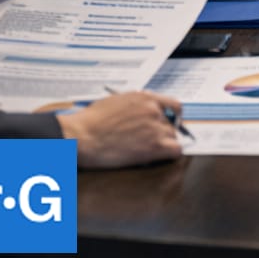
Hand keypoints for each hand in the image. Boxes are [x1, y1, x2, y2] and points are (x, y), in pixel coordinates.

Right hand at [57, 91, 184, 168]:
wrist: (82, 136)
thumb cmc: (90, 121)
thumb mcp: (114, 102)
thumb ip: (134, 106)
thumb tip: (139, 113)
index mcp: (144, 98)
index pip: (173, 105)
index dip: (173, 117)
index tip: (170, 124)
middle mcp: (154, 110)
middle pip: (171, 124)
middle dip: (162, 134)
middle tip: (148, 144)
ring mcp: (156, 127)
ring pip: (173, 138)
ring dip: (163, 145)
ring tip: (147, 153)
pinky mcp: (155, 145)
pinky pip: (175, 150)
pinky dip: (169, 156)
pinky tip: (158, 159)